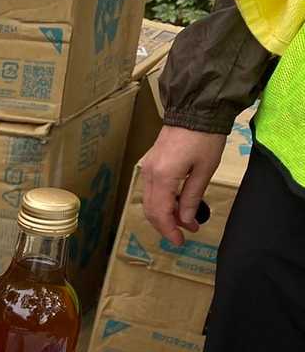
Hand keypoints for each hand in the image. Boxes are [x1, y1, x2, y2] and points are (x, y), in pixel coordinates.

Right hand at [139, 126, 226, 245]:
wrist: (194, 110)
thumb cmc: (204, 138)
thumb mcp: (204, 170)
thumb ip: (192, 197)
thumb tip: (186, 220)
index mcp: (163, 177)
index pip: (161, 213)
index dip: (170, 230)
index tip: (181, 241)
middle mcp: (149, 175)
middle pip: (151, 210)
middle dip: (166, 225)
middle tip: (184, 234)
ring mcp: (147, 169)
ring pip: (149, 202)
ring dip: (164, 215)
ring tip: (183, 220)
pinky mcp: (150, 164)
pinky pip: (151, 190)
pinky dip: (161, 202)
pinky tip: (176, 204)